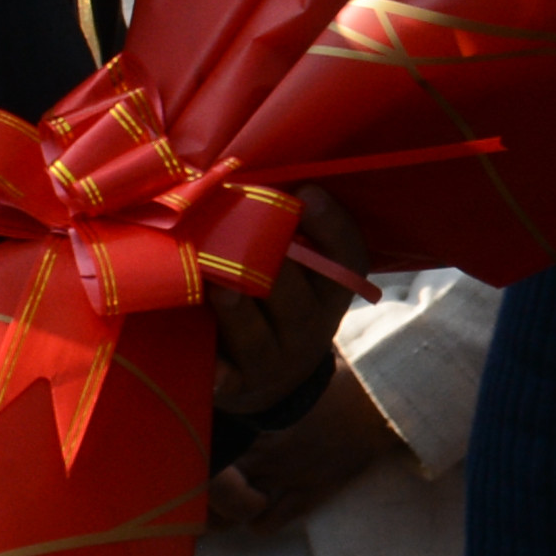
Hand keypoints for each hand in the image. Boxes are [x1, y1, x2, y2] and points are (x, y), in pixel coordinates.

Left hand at [205, 363, 407, 534]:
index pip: (203, 441)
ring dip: (227, 511)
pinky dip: (260, 521)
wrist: (386, 405)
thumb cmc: (341, 376)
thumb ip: (261, 367)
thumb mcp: (296, 363)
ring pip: (233, 512)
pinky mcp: (307, 495)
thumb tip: (235, 346)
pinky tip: (263, 508)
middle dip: (201, 493)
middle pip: (209, 486)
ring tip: (227, 504)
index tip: (185, 452)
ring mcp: (283, 476)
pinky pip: (266, 525)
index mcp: (253, 414)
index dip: (187, 452)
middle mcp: (261, 450)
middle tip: (200, 491)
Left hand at [214, 188, 371, 411]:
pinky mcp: (241, 386)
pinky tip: (208, 363)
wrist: (275, 380)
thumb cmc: (280, 302)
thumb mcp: (301, 272)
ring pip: (258, 334)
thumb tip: (244, 169)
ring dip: (237, 309)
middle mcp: (313, 324)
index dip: (331, 225)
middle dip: (270, 263)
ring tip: (218, 287)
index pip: (347, 255)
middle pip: (296, 294)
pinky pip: (228, 378)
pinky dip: (217, 370)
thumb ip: (285, 233)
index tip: (307, 192)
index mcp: (333, 288)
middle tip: (243, 230)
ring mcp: (277, 359)